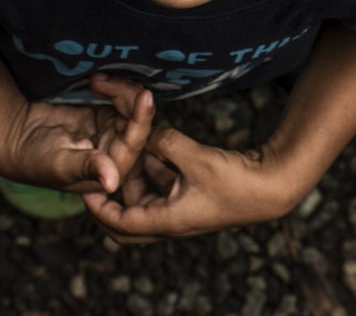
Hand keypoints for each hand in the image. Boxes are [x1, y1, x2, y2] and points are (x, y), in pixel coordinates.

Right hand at [0, 73, 153, 194]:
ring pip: (133, 104)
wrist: (18, 137)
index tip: (145, 95)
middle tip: (100, 82)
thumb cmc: (36, 160)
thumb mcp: (61, 164)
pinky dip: (114, 84)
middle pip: (139, 118)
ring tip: (95, 80)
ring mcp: (114, 129)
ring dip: (119, 87)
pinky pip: (122, 95)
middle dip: (127, 95)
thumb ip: (87, 168)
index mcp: (114, 169)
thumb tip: (112, 183)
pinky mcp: (107, 113)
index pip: (135, 142)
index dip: (142, 119)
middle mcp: (119, 150)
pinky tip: (95, 81)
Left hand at [82, 126, 302, 242]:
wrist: (270, 189)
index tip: (85, 191)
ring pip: (147, 197)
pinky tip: (155, 145)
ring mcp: (184, 208)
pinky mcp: (194, 195)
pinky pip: (164, 184)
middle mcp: (172, 219)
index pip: (121, 223)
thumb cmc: (236, 182)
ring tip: (127, 151)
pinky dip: (156, 168)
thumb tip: (148, 132)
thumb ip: (166, 143)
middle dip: (113, 198)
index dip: (100, 208)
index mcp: (168, 220)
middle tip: (101, 176)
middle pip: (129, 218)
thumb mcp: (196, 158)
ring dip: (136, 177)